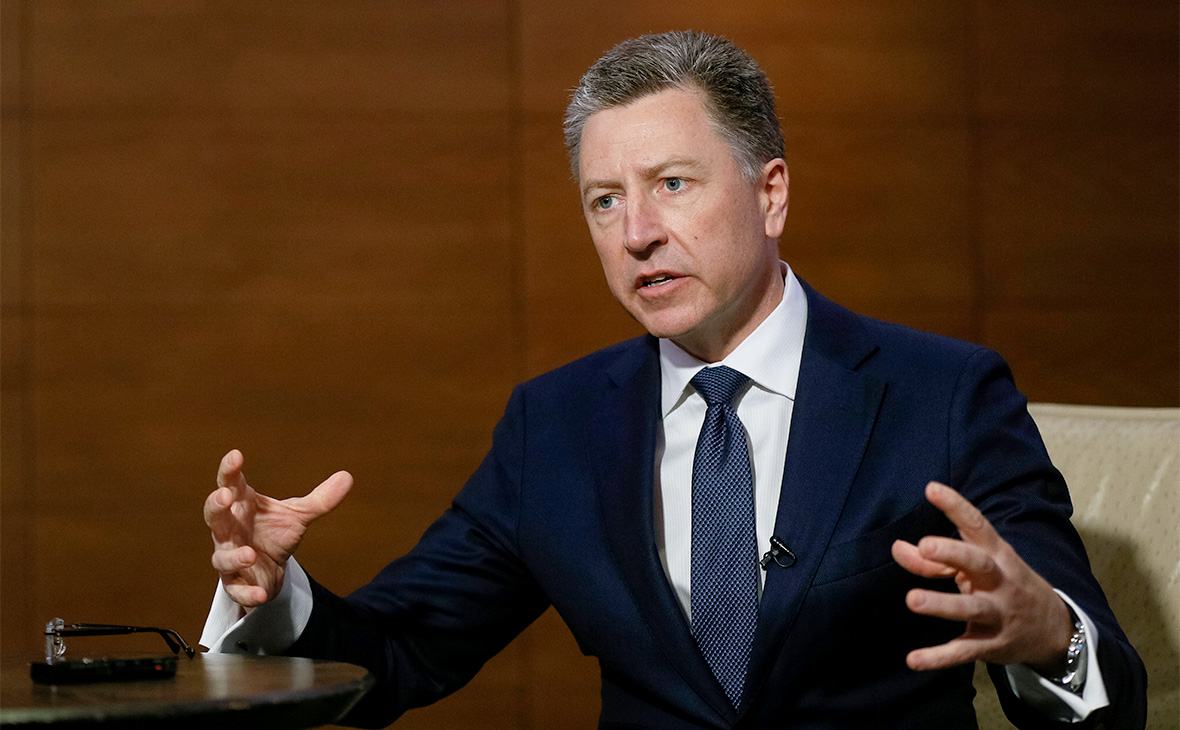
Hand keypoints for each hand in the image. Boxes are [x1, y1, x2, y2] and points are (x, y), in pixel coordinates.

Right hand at [204, 449, 352, 608]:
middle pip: (216, 516)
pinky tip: (262, 594)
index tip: (235, 455)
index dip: (229, 471)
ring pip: (222, 555)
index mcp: (243, 506)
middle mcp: (230, 530)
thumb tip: (347, 477)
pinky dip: (248, 592)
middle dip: (217, 506)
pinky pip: (236, 589)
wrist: (271, 570)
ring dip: (234, 555)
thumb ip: (320, 499)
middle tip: (225, 496)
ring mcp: (229, 556)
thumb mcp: (298, 516)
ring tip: (249, 553)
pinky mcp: (235, 583)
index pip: (231, 484)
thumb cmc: (274, 533)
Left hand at [891, 482, 1072, 673]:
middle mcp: (999, 581)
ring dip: (942, 604)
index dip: (955, 507)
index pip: (977, 525)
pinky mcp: (990, 645)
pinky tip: (913, 660)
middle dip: (953, 554)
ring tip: (912, 600)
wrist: (1052, 629)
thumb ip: (934, 560)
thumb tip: (897, 548)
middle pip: (978, 564)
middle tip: (925, 546)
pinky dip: (938, 657)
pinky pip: (963, 651)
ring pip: (970, 609)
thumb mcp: (976, 566)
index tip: (932, 489)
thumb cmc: (1002, 584)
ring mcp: (997, 614)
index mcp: (996, 554)